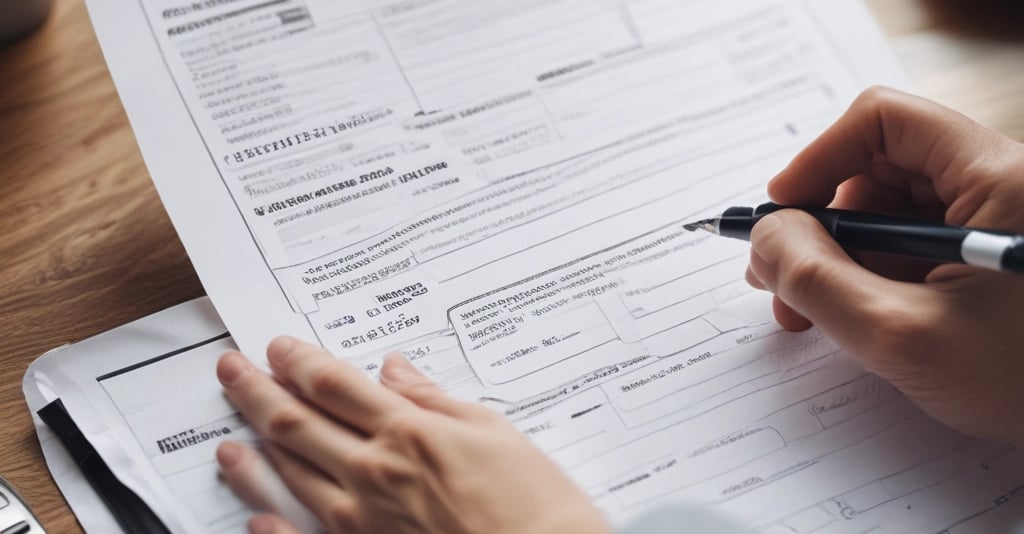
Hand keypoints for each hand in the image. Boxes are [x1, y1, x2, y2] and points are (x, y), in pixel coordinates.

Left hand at [214, 337, 608, 533]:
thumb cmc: (532, 501)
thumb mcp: (492, 431)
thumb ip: (435, 400)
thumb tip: (395, 370)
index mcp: (408, 432)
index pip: (334, 385)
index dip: (299, 361)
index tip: (276, 346)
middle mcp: (375, 471)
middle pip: (298, 422)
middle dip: (258, 391)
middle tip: (231, 369)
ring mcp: (364, 518)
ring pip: (291, 475)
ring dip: (255, 447)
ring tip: (231, 427)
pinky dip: (272, 527)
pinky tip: (254, 516)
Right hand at [746, 86, 1023, 445]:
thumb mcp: (903, 336)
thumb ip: (818, 281)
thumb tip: (765, 236)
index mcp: (1000, 179)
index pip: (885, 121)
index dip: (820, 157)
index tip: (782, 211)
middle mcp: (996, 186)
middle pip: (876, 168)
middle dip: (817, 222)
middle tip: (780, 275)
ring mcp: (987, 221)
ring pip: (882, 210)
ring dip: (834, 256)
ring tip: (808, 310)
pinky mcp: (978, 253)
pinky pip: (902, 244)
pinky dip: (862, 274)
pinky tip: (844, 314)